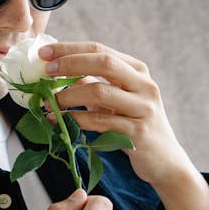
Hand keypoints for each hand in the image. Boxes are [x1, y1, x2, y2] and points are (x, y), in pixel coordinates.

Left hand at [41, 41, 208, 209]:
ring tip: (49, 103)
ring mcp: (143, 107)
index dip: (70, 49)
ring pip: (100, 92)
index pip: (100, 50)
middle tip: (45, 71)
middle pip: (104, 63)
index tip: (44, 53)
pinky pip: (101, 122)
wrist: (164, 160)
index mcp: (137, 71)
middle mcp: (144, 84)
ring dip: (69, 96)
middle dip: (70, 64)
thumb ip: (92, 83)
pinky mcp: (138, 131)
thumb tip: (57, 71)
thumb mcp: (115, 100)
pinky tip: (60, 121)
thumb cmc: (133, 125)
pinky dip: (76, 119)